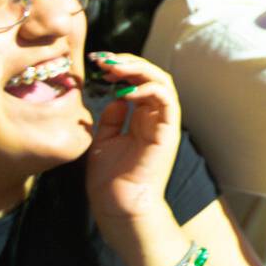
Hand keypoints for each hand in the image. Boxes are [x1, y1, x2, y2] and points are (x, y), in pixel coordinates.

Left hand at [86, 53, 182, 245]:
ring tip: (115, 68)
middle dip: (128, 62)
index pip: (137, 81)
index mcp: (140, 118)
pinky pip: (166, 99)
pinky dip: (149, 88)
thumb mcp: (103, 140)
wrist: (118, 205)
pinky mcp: (168, 130)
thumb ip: (110, 118)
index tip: (97, 64)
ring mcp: (163, 123)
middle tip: (105, 60)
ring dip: (138, 69)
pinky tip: (126, 90)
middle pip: (150, 75)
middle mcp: (155, 117)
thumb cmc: (110, 179)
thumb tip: (115, 98)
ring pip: (161, 81)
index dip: (120, 68)